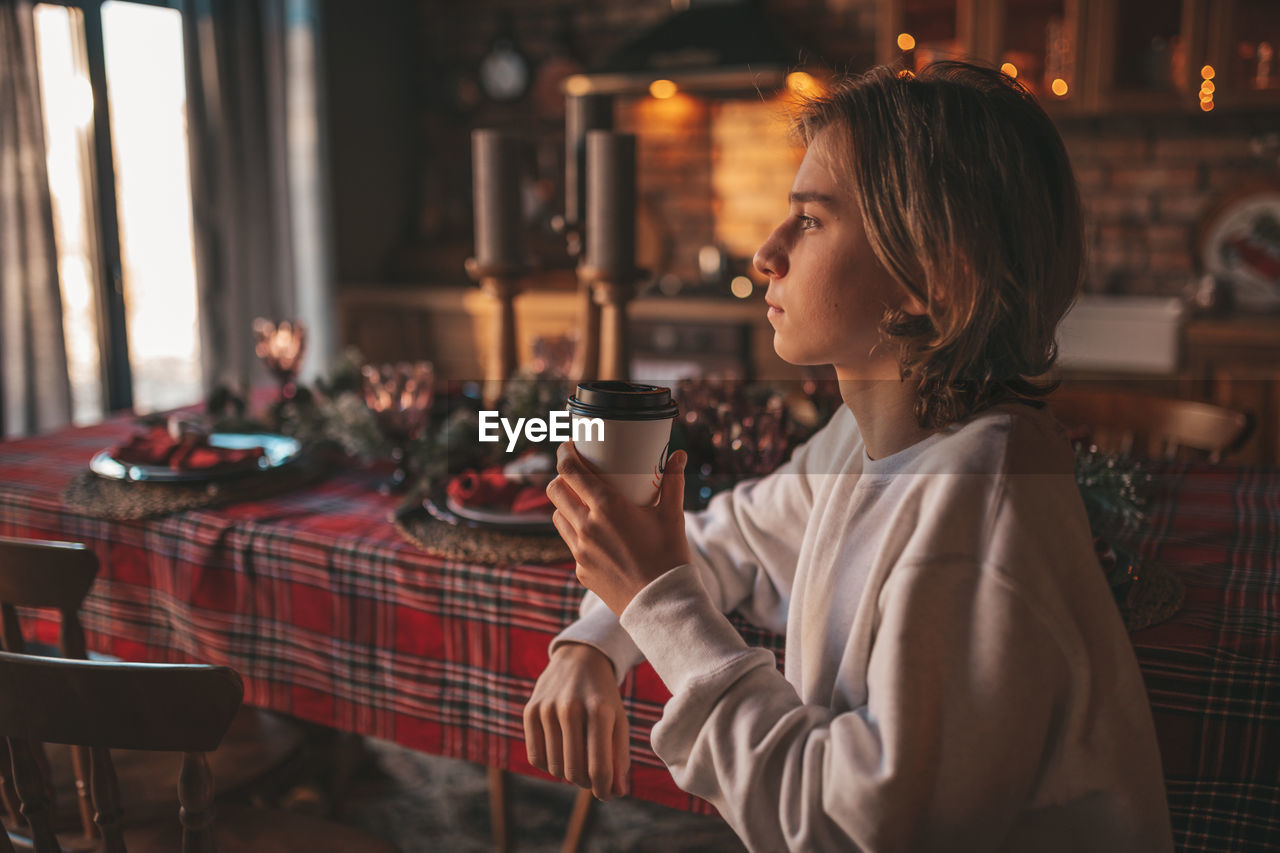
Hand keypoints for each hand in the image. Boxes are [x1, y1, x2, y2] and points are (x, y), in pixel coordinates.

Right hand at [523, 643, 628, 799]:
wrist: (579, 659)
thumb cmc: (604, 697)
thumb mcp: (619, 721)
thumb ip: (620, 757)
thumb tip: (617, 793)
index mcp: (600, 711)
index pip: (599, 766)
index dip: (604, 789)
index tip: (607, 794)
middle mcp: (571, 708)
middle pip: (574, 771)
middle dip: (586, 782)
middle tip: (592, 777)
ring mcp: (547, 708)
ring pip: (554, 767)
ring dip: (567, 774)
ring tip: (578, 763)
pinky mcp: (530, 710)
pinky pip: (536, 757)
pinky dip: (548, 765)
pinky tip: (560, 754)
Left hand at [547, 441, 689, 615]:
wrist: (661, 604)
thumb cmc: (669, 557)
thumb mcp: (672, 515)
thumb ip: (673, 481)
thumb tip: (680, 454)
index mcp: (606, 508)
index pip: (570, 471)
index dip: (564, 453)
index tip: (568, 446)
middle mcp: (586, 527)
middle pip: (555, 491)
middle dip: (560, 477)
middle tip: (575, 474)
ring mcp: (580, 551)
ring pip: (557, 517)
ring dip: (565, 505)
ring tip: (581, 502)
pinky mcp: (580, 570)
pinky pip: (570, 544)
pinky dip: (576, 532)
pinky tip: (594, 534)